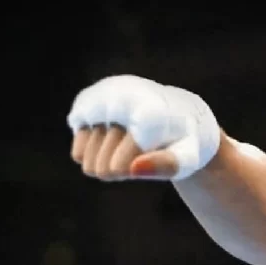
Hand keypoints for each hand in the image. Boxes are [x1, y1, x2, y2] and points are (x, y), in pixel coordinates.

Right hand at [67, 75, 220, 181]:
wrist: (180, 113)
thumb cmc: (185, 140)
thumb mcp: (188, 157)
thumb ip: (168, 165)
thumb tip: (133, 168)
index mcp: (148, 111)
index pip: (119, 167)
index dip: (137, 168)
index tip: (156, 149)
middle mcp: (120, 95)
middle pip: (101, 167)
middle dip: (121, 166)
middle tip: (145, 145)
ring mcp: (100, 95)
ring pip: (84, 158)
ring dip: (107, 158)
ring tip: (131, 138)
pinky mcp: (86, 100)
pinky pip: (77, 149)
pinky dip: (92, 151)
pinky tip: (114, 136)